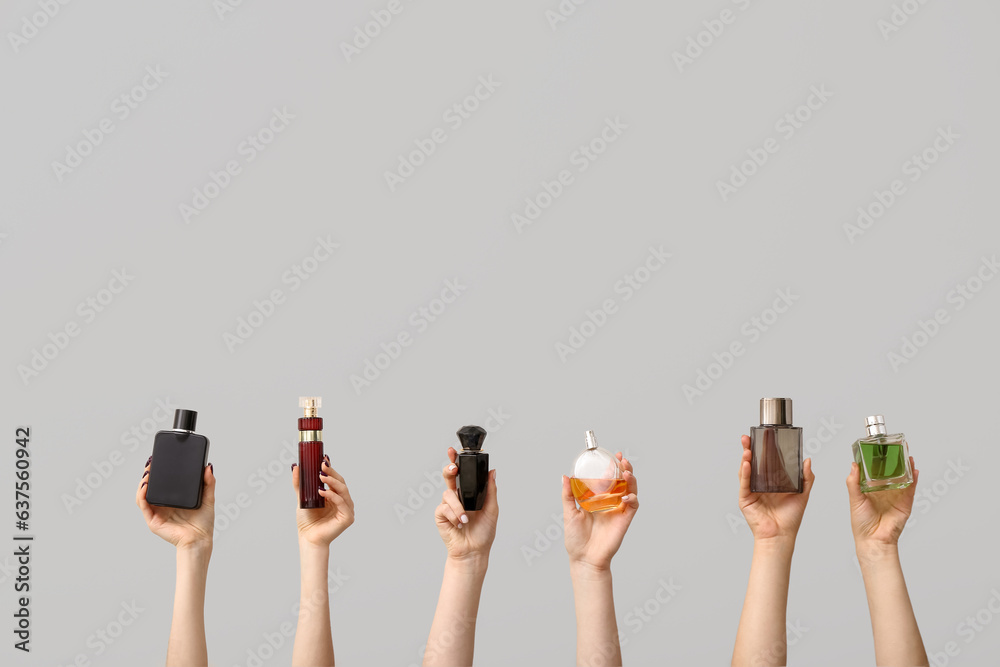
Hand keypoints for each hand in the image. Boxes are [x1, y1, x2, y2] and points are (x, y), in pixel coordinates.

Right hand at [136, 457, 214, 549]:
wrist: (199, 540)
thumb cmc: (203, 523)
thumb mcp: (208, 498)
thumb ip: (208, 483)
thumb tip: (208, 467)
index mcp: (174, 499)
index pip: (162, 483)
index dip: (158, 472)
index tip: (158, 460)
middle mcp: (163, 505)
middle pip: (150, 488)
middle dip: (148, 475)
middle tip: (150, 464)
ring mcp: (157, 512)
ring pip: (143, 496)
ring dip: (142, 483)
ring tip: (147, 474)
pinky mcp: (153, 521)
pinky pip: (144, 506)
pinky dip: (142, 496)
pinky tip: (145, 487)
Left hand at [293, 456, 354, 547]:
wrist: (308, 538)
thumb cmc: (307, 521)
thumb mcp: (302, 498)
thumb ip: (300, 484)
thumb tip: (295, 467)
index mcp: (335, 496)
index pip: (335, 479)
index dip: (331, 469)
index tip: (323, 458)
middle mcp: (343, 501)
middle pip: (341, 482)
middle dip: (332, 472)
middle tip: (322, 465)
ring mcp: (347, 509)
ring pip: (343, 490)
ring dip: (332, 481)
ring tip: (321, 476)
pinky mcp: (347, 517)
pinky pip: (342, 502)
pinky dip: (332, 495)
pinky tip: (322, 491)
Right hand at [434, 447, 497, 562]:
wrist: (474, 551)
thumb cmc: (483, 532)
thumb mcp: (492, 509)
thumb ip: (491, 490)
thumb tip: (492, 471)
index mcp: (468, 492)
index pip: (462, 473)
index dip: (456, 461)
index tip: (453, 450)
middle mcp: (457, 496)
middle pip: (449, 476)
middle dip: (449, 468)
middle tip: (454, 468)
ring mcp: (447, 505)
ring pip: (448, 493)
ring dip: (458, 506)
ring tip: (465, 519)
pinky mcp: (441, 515)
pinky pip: (444, 508)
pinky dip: (454, 515)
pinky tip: (459, 523)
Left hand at [562, 452, 638, 572]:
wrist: (584, 558)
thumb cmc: (576, 538)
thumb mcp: (569, 512)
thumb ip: (568, 495)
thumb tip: (565, 476)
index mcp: (598, 499)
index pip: (608, 478)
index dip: (613, 467)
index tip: (614, 455)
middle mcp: (610, 502)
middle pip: (622, 481)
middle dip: (625, 469)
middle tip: (623, 460)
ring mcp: (618, 510)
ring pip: (630, 490)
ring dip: (631, 480)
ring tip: (627, 472)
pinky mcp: (624, 520)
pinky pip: (633, 506)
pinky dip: (632, 498)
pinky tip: (626, 496)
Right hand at [738, 435, 814, 541]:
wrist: (782, 535)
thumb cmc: (790, 518)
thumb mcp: (802, 495)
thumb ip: (806, 478)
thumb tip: (807, 460)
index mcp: (772, 481)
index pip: (765, 461)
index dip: (763, 449)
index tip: (762, 437)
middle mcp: (760, 484)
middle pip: (752, 463)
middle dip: (749, 449)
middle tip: (747, 438)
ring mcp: (751, 491)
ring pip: (746, 471)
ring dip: (745, 459)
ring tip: (747, 449)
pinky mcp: (745, 499)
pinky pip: (744, 483)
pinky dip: (745, 473)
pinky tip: (747, 464)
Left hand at [847, 456, 917, 548]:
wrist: (873, 540)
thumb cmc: (861, 523)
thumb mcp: (855, 499)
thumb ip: (854, 482)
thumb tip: (854, 465)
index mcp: (871, 488)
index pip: (875, 471)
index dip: (878, 460)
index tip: (879, 447)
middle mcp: (884, 490)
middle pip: (891, 472)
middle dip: (895, 460)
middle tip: (896, 447)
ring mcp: (896, 496)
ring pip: (902, 478)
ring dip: (906, 467)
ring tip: (907, 455)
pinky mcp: (905, 503)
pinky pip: (910, 488)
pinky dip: (913, 479)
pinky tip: (914, 470)